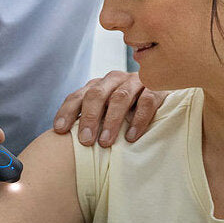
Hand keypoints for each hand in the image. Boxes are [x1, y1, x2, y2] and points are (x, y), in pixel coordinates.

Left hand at [52, 70, 166, 146]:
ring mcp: (135, 82)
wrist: (163, 91)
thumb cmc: (129, 112)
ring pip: (120, 97)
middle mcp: (114, 80)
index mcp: (98, 86)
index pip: (78, 96)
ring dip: (111, 121)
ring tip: (105, 142)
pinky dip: (138, 120)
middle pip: (96, 94)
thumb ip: (92, 121)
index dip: (67, 112)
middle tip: (85, 140)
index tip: (60, 130)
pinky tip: (131, 137)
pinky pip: (146, 102)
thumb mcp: (107, 113)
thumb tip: (65, 142)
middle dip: (89, 117)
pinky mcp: (156, 89)